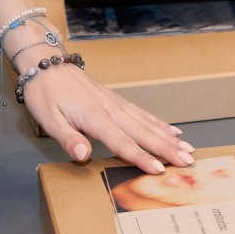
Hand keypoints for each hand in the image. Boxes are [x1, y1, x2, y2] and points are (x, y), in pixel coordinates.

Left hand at [18, 62, 194, 173]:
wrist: (47, 64)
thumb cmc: (45, 93)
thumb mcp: (48, 119)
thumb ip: (68, 139)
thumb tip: (84, 156)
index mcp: (95, 118)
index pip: (122, 143)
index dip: (141, 158)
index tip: (158, 169)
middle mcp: (112, 111)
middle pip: (144, 133)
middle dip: (167, 149)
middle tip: (188, 161)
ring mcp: (117, 105)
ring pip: (148, 124)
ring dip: (169, 138)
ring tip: (188, 149)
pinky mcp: (117, 101)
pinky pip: (144, 114)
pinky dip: (160, 123)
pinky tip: (173, 131)